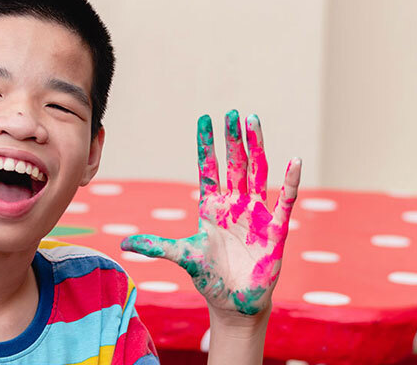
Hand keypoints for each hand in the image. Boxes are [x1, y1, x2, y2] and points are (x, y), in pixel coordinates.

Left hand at [121, 111, 300, 315]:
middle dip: (233, 139)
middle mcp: (235, 205)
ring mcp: (256, 214)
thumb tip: (123, 245)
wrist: (234, 303)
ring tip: (255, 123)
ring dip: (257, 148)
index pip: (209, 168)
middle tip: (233, 113)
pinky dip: (290, 181)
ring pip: (258, 173)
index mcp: (212, 207)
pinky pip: (285, 200)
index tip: (206, 119)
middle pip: (235, 164)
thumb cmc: (209, 277)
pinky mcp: (275, 229)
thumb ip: (156, 246)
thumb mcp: (182, 257)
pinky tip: (293, 161)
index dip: (207, 145)